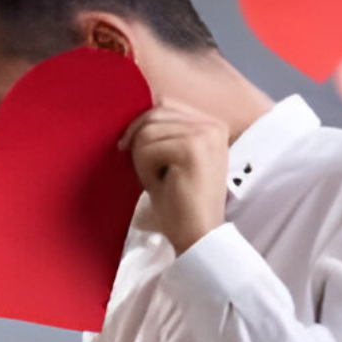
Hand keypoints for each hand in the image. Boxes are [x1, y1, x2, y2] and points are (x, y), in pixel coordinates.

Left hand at [118, 99, 228, 254]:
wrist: (198, 236)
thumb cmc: (180, 203)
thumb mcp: (171, 160)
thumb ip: (161, 133)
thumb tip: (129, 116)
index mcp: (211, 124)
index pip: (163, 105)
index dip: (140, 126)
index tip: (129, 150)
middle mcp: (212, 123)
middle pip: (154, 113)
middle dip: (141, 145)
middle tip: (152, 175)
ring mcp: (205, 134)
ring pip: (147, 131)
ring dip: (143, 162)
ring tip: (161, 183)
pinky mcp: (193, 148)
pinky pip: (147, 148)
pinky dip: (145, 171)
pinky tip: (163, 187)